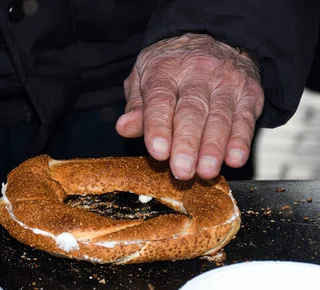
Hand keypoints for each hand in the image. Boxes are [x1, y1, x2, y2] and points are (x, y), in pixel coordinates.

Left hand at [116, 33, 263, 179]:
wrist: (214, 36)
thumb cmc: (171, 67)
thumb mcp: (144, 77)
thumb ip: (136, 106)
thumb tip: (124, 127)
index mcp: (164, 69)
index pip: (160, 99)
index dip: (158, 127)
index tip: (158, 152)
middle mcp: (197, 73)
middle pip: (191, 111)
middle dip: (187, 143)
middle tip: (182, 170)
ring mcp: (225, 82)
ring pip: (220, 116)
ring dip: (214, 147)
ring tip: (207, 171)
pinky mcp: (248, 93)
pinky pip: (245, 118)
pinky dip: (241, 140)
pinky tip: (235, 158)